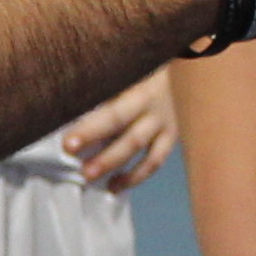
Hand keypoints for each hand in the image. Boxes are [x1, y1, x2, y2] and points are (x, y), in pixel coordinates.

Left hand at [61, 70, 175, 192]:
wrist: (188, 69)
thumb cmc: (144, 69)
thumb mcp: (125, 70)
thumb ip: (102, 86)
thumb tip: (68, 103)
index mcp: (137, 85)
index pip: (111, 109)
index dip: (90, 128)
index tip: (68, 143)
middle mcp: (151, 104)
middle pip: (121, 124)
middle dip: (94, 140)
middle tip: (71, 154)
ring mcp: (163, 122)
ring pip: (138, 146)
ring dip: (112, 162)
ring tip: (88, 175)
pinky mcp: (171, 137)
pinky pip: (154, 161)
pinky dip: (135, 177)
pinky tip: (113, 186)